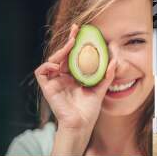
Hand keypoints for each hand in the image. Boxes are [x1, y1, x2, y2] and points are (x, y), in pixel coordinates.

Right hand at [34, 24, 116, 155]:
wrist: (81, 124)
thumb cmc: (89, 110)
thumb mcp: (100, 89)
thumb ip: (106, 75)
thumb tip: (114, 60)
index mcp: (73, 76)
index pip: (73, 56)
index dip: (75, 43)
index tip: (81, 31)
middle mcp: (62, 77)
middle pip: (62, 55)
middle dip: (67, 41)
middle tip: (75, 31)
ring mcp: (54, 82)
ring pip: (51, 60)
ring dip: (59, 52)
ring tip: (69, 46)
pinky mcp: (47, 88)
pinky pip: (42, 72)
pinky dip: (47, 66)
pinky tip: (57, 65)